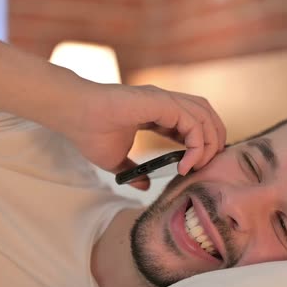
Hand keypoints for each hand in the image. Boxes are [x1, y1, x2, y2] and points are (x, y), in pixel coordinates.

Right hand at [67, 83, 226, 189]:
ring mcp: (164, 100)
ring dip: (209, 143)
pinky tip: (185, 164)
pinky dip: (196, 145)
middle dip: (213, 141)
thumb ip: (133, 172)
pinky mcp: (160, 103)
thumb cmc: (89, 132)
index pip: (194, 122)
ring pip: (205, 116)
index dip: (200, 144)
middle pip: (206, 115)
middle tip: (204, 167)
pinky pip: (192, 123)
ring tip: (198, 166)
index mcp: (158, 112)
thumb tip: (143, 187)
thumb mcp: (116, 160)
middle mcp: (165, 102)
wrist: (73, 114)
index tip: (191, 167)